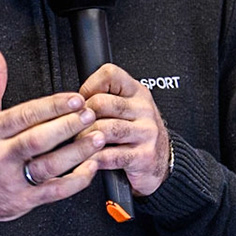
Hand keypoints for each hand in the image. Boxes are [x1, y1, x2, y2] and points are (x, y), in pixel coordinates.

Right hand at [0, 41, 102, 222]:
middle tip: (90, 114)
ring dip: (76, 153)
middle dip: (67, 126)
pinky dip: (74, 181)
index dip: (51, 106)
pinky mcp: (23, 200)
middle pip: (37, 140)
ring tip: (97, 138)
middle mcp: (0, 155)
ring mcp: (12, 180)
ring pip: (48, 166)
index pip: (23, 115)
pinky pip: (53, 192)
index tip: (75, 98)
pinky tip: (89, 167)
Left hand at [80, 63, 171, 195]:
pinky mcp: (144, 156)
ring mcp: (145, 132)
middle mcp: (143, 109)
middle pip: (100, 103)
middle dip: (80, 117)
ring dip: (83, 138)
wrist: (163, 160)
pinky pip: (110, 156)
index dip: (89, 86)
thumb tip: (72, 104)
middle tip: (72, 126)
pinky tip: (88, 159)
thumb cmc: (138, 133)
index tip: (82, 101)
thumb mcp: (128, 108)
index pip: (109, 75)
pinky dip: (93, 158)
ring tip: (77, 143)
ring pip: (103, 129)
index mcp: (137, 92)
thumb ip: (106, 99)